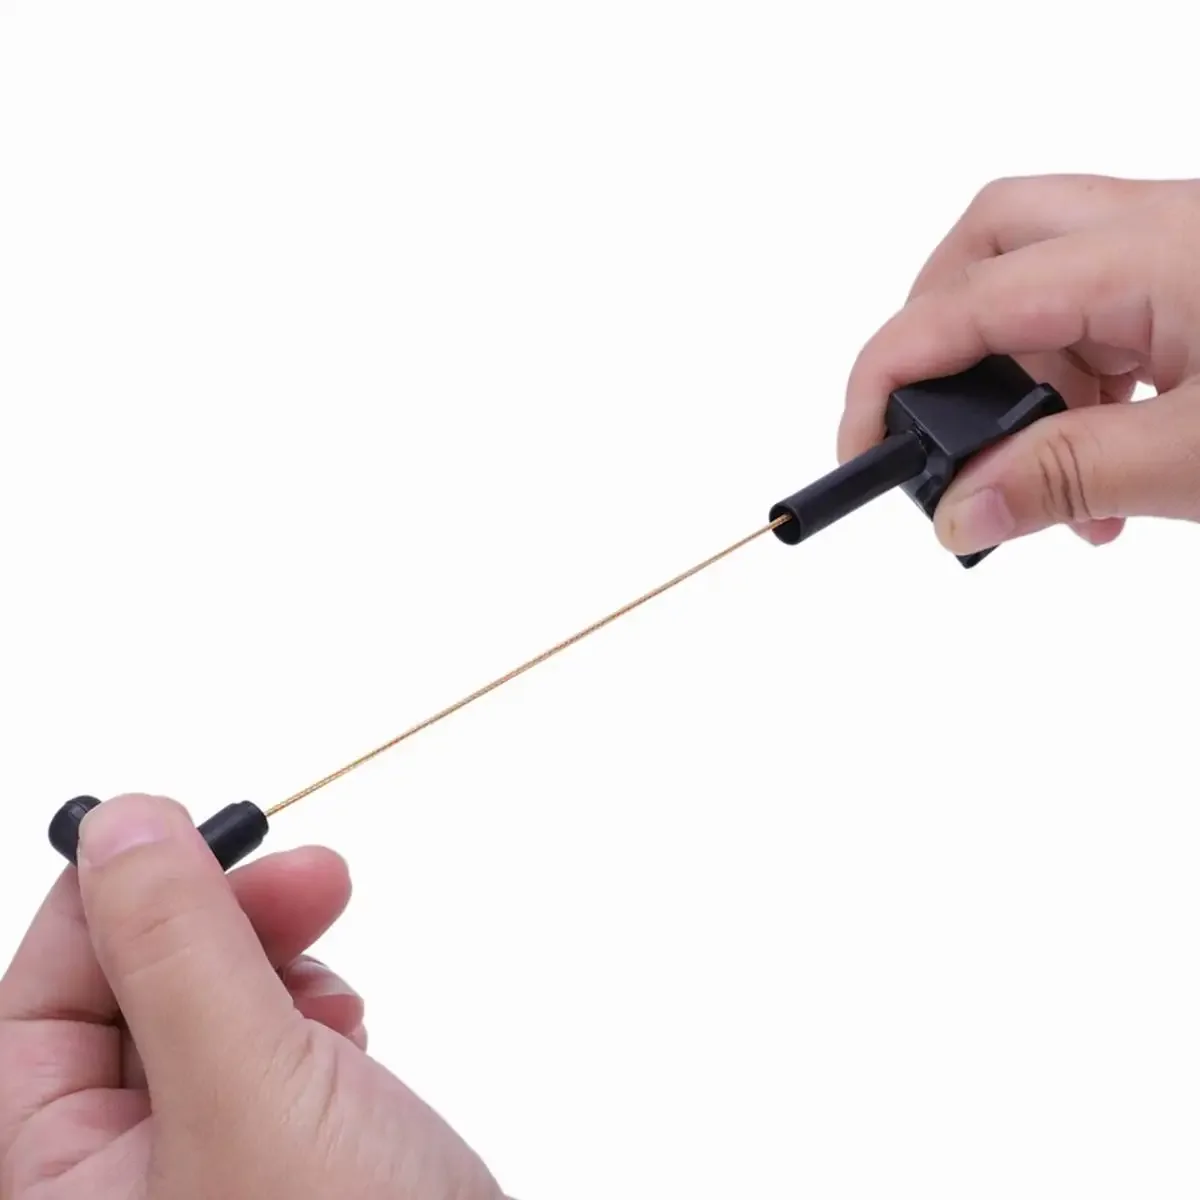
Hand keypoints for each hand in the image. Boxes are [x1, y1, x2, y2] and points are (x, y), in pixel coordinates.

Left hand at [0, 794, 502, 1199]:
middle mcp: (105, 1189)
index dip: (113, 902)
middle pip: (126, 999)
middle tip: (310, 874)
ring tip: (336, 988)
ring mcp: (190, 1175)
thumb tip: (122, 823)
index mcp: (51, 1190)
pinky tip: (345, 1026)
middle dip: (219, 926)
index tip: (191, 827)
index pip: (38, 1003)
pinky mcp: (265, 1161)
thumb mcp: (248, 1087)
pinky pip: (258, 1051)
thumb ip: (176, 946)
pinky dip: (303, 1015)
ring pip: (201, 1016)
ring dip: (270, 967)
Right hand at [838, 174, 1199, 553]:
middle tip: (927, 422)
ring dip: (1012, 382)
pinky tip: (1093, 466)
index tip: (860, 450)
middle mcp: (1159, 228)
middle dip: (934, 331)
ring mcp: (1182, 253)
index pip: (968, 298)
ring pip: (1044, 285)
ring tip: (1035, 482)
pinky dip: (1068, 390)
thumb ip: (1069, 477)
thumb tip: (959, 510)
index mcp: (1152, 251)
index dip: (890, 374)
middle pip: (991, 240)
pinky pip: (1100, 318)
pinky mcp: (1199, 288)